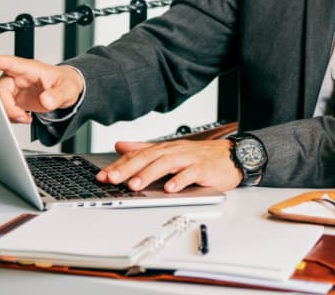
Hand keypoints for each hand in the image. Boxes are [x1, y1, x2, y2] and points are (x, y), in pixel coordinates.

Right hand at [0, 55, 83, 123]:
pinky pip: (3, 107)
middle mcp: (18, 76)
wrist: (66, 92)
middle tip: (21, 117)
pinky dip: (10, 116)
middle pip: (0, 88)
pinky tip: (24, 118)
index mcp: (30, 69)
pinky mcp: (12, 98)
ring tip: (25, 118)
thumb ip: (57, 95)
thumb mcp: (67, 89)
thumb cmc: (65, 84)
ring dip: (8, 112)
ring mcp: (14, 87)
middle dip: (6, 105)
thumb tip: (46, 100)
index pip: (10, 63)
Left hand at [96, 139, 242, 192]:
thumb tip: (121, 146)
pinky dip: (180, 180)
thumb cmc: (200, 156)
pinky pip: (191, 173)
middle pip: (149, 158)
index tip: (102, 176)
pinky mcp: (204, 168)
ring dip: (150, 174)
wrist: (232, 156)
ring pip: (167, 164)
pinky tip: (170, 188)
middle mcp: (175, 151)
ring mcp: (190, 159)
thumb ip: (145, 148)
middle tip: (111, 179)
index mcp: (165, 149)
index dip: (119, 165)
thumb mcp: (170, 151)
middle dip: (128, 168)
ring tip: (135, 185)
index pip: (139, 155)